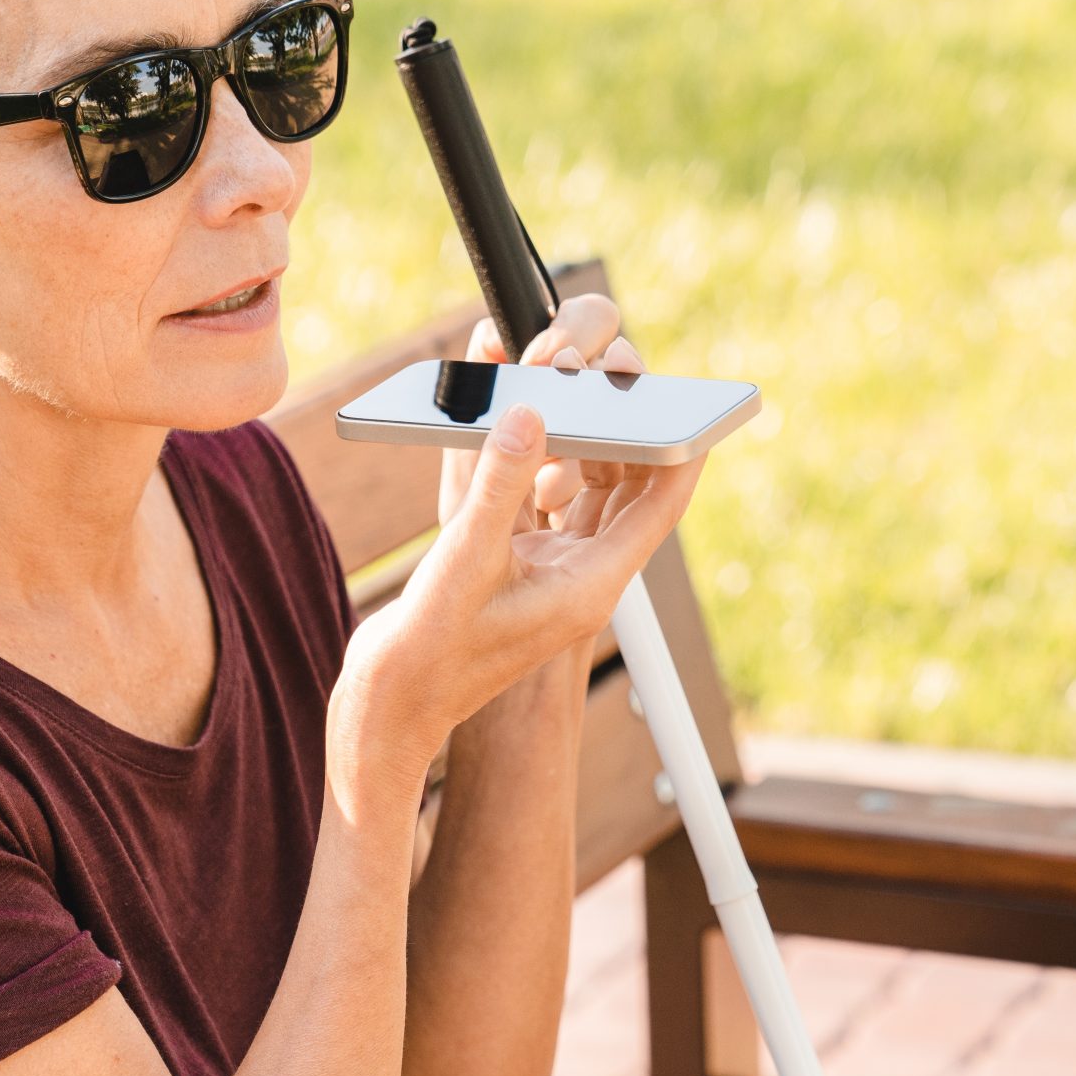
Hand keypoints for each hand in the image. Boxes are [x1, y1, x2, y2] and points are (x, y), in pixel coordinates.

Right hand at [346, 309, 700, 757]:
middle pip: (627, 482)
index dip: (681, 447)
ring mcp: (549, 564)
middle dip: (620, 421)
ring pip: (586, 481)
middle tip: (600, 369)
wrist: (386, 706)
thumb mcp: (464, 561)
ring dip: (576, 429)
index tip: (689, 397)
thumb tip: (530, 413)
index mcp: (590, 583)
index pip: (658, 504)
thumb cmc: (428, 655)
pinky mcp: (514, 557)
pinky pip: (540, 490)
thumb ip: (499, 485)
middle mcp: (580, 571)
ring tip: (555, 376)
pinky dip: (532, 449)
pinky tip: (514, 409)